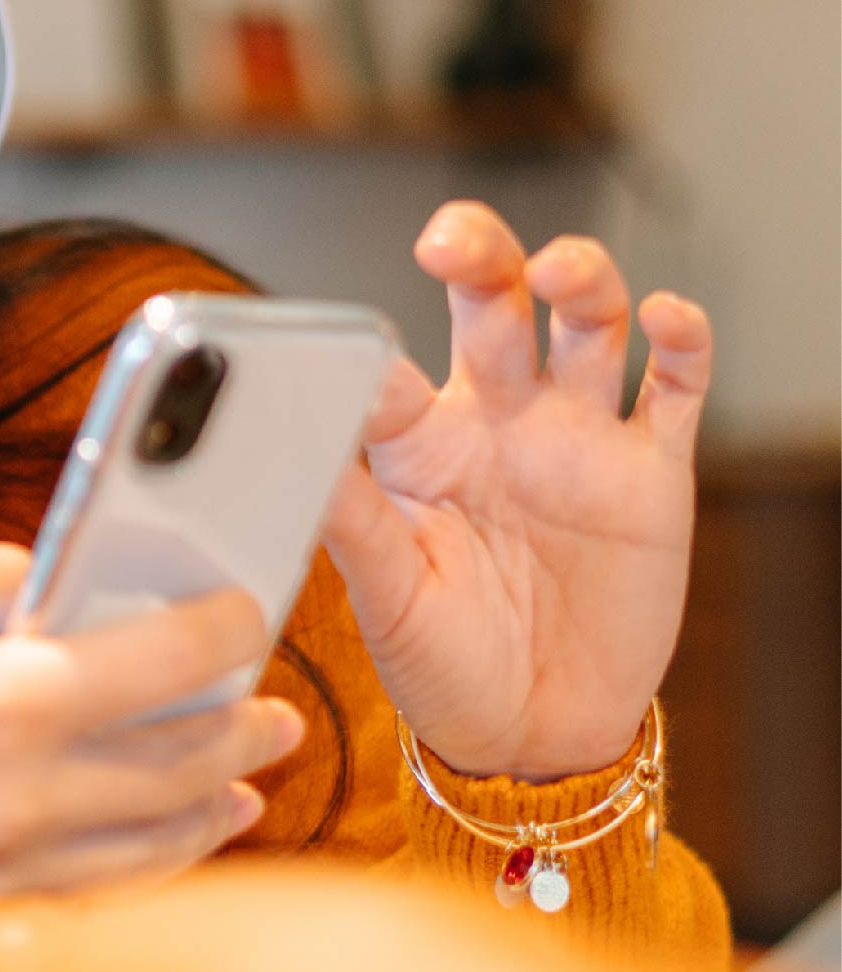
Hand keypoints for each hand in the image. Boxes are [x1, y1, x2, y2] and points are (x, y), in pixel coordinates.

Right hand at [0, 543, 304, 900]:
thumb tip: (66, 584)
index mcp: (5, 697)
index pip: (168, 660)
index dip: (227, 629)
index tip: (247, 609)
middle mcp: (24, 788)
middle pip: (185, 759)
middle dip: (244, 724)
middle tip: (275, 703)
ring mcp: (5, 854)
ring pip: (159, 834)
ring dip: (217, 796)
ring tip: (247, 771)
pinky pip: (102, 881)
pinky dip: (158, 856)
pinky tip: (180, 833)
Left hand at [320, 202, 705, 779]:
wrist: (534, 730)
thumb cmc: (441, 662)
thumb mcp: (384, 594)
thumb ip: (350, 516)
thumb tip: (290, 447)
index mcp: (416, 446)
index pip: (391, 370)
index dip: (374, 355)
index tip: (351, 360)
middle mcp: (496, 422)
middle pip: (493, 306)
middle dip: (479, 255)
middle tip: (453, 241)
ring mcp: (576, 437)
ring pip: (586, 323)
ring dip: (580, 279)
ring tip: (559, 271)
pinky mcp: (652, 470)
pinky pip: (674, 385)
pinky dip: (681, 339)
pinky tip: (665, 315)